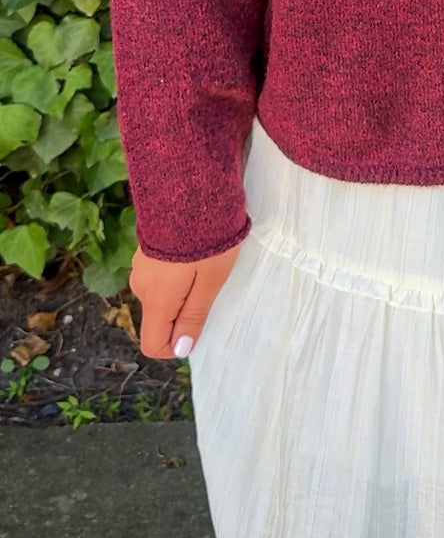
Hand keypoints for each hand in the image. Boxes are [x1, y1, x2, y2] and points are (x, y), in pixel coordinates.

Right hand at [129, 241, 243, 359]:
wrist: (187, 188)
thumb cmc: (205, 238)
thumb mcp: (210, 281)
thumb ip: (194, 316)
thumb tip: (180, 349)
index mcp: (155, 300)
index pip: (152, 344)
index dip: (175, 345)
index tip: (199, 325)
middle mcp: (140, 287)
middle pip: (159, 318)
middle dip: (184, 310)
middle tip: (210, 282)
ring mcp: (139, 266)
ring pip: (161, 294)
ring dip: (182, 288)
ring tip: (204, 261)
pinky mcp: (144, 250)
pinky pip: (159, 274)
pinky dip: (176, 270)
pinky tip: (192, 247)